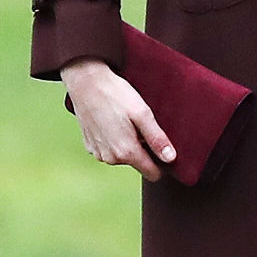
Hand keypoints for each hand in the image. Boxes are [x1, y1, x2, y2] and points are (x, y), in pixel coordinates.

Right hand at [62, 58, 174, 179]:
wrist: (86, 83)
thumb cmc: (117, 96)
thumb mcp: (142, 114)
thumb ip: (157, 139)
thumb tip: (171, 159)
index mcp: (126, 153)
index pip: (153, 174)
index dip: (162, 163)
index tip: (163, 147)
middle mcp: (111, 158)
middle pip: (138, 163)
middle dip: (144, 148)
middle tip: (141, 125)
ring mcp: (99, 153)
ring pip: (123, 156)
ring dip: (129, 143)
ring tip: (126, 121)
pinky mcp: (90, 146)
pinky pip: (110, 149)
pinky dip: (115, 139)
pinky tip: (114, 121)